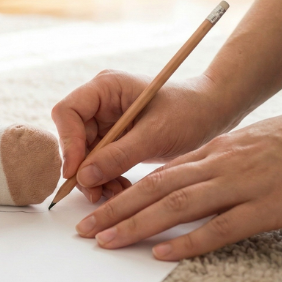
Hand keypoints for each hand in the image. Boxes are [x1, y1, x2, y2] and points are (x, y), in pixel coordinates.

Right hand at [52, 70, 233, 202]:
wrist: (213, 114)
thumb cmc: (190, 112)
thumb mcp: (156, 134)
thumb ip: (118, 155)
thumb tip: (83, 177)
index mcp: (106, 88)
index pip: (68, 112)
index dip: (67, 143)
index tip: (75, 172)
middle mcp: (100, 103)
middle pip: (73, 138)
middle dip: (83, 168)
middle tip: (96, 193)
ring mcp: (106, 122)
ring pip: (84, 155)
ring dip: (95, 178)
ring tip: (116, 193)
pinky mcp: (115, 139)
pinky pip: (99, 163)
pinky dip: (107, 179)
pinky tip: (122, 188)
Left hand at [73, 97, 281, 259]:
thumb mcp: (247, 146)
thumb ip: (215, 164)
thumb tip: (187, 184)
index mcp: (214, 152)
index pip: (157, 172)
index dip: (122, 191)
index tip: (95, 206)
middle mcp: (219, 165)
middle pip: (155, 187)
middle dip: (114, 209)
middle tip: (83, 228)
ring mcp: (242, 184)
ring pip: (177, 205)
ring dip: (136, 224)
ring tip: (105, 241)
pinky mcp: (268, 207)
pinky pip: (221, 227)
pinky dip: (189, 240)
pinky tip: (162, 252)